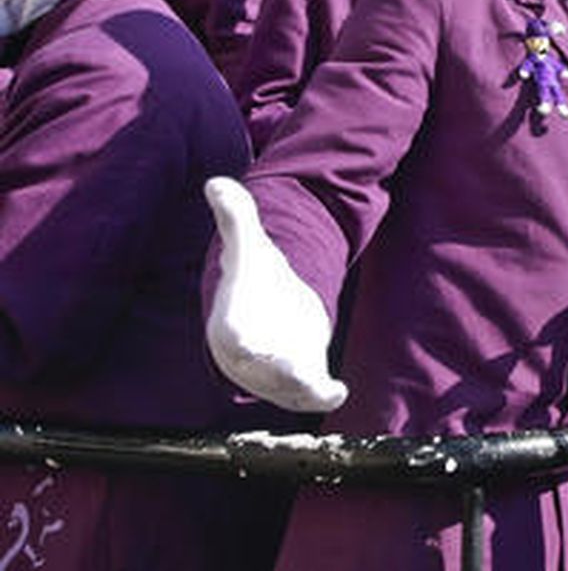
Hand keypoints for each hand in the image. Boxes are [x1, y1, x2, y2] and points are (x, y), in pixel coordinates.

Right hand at [205, 177, 347, 412]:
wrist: (263, 317)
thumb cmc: (252, 283)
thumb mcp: (247, 248)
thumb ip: (236, 217)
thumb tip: (217, 182)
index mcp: (232, 324)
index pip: (232, 333)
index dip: (239, 337)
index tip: (244, 340)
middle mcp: (251, 357)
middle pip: (262, 368)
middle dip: (275, 370)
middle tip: (295, 370)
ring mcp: (276, 373)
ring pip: (288, 387)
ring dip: (304, 388)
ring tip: (325, 390)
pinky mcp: (302, 378)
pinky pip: (309, 393)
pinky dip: (322, 395)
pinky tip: (339, 392)